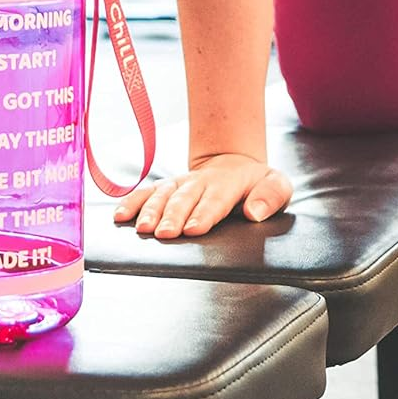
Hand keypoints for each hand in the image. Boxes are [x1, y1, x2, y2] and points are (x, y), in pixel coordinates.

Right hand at [112, 153, 293, 238]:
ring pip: (163, 194)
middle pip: (185, 198)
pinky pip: (147, 193)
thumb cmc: (257, 183)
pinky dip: (132, 202)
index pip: (215, 199)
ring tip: (142, 228)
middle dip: (173, 215)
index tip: (194, 229)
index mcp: (228, 183)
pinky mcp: (167, 187)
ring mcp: (181, 183)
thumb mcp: (277, 184)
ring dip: (151, 210)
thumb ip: (271, 196)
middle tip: (164, 234)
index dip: (204, 213)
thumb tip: (255, 212)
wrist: (234, 164)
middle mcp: (200, 182)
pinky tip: (120, 216)